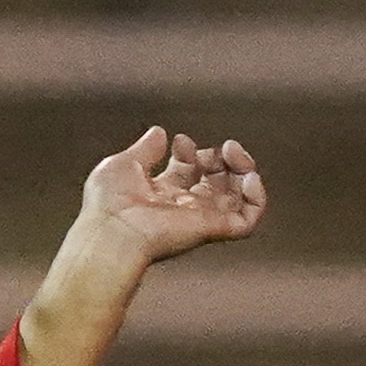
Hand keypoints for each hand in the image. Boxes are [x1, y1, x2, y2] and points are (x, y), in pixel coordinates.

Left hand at [21, 127, 268, 365]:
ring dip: (245, 170)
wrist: (113, 232)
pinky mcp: (213, 229)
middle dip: (223, 158)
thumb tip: (160, 132)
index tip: (179, 142)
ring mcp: (200, 219)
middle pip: (216, 181)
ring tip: (234, 155)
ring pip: (237, 197)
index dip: (191, 152)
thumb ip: (144, 149)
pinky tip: (249, 177)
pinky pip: (249, 219)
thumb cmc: (107, 205)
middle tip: (221, 148)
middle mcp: (183, 208)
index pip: (188, 170)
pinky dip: (258, 198)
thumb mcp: (122, 165)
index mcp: (160, 194)